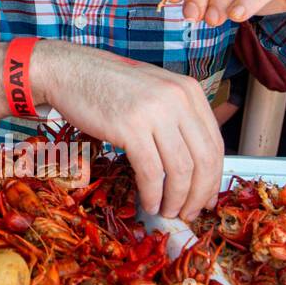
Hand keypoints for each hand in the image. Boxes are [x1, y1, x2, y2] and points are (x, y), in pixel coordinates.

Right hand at [36, 42, 222, 219]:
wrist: (70, 71)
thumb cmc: (108, 83)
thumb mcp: (155, 90)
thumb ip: (178, 116)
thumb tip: (194, 161)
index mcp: (189, 90)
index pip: (215, 143)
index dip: (213, 178)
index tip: (206, 198)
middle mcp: (177, 99)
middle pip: (203, 160)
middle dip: (199, 195)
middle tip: (190, 213)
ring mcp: (154, 112)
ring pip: (180, 170)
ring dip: (177, 199)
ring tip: (169, 211)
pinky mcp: (129, 128)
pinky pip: (150, 172)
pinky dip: (153, 194)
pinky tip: (149, 203)